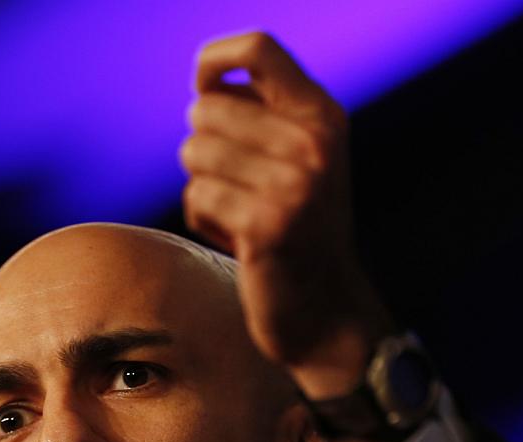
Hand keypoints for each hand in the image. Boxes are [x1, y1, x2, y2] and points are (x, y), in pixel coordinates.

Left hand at [180, 31, 395, 398]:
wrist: (327, 313)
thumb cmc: (297, 232)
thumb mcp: (297, 161)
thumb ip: (262, 116)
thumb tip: (207, 82)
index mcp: (323, 116)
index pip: (258, 48)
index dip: (213, 61)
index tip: (203, 89)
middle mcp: (314, 143)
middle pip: (207, 108)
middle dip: (204, 148)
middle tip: (238, 188)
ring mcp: (293, 185)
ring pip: (194, 153)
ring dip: (203, 189)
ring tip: (240, 216)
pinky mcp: (266, 226)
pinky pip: (197, 198)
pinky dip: (204, 222)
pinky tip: (238, 241)